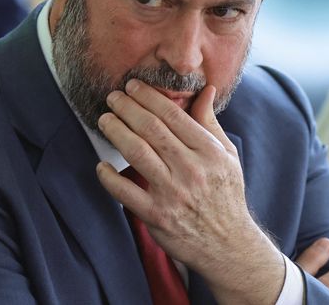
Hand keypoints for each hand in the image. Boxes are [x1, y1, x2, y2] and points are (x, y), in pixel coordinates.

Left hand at [96, 79, 283, 304]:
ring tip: (105, 120)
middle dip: (128, 108)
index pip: (174, 116)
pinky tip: (101, 166)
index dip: (150, 97)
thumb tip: (206, 90)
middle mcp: (191, 169)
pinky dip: (109, 178)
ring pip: (137, 153)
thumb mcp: (227, 155)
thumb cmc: (226, 194)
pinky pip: (125, 192)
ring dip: (116, 132)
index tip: (133, 87)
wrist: (227, 243)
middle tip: (113, 97)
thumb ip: (210, 123)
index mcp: (209, 152)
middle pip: (152, 130)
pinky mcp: (156, 216)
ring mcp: (172, 193)